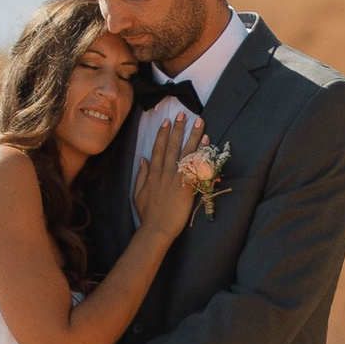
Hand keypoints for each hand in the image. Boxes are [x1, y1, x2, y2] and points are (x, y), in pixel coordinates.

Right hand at [130, 116, 200, 242]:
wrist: (157, 229)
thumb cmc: (148, 214)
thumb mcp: (138, 194)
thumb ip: (142, 175)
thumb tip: (143, 159)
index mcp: (153, 174)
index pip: (157, 149)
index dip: (162, 134)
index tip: (166, 121)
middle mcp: (165, 172)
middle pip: (171, 146)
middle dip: (177, 129)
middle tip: (182, 114)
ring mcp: (176, 179)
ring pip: (185, 152)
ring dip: (193, 136)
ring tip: (199, 122)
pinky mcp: (187, 186)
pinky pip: (196, 166)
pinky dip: (201, 153)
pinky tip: (207, 142)